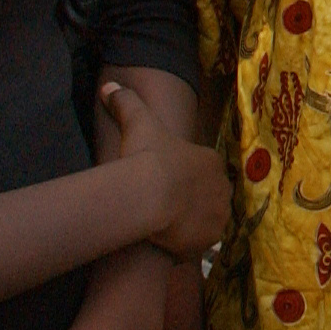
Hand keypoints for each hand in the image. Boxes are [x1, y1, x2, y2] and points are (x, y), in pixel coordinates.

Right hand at [102, 82, 228, 260]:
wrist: (150, 194)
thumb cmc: (148, 156)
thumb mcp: (138, 122)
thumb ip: (126, 102)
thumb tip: (108, 86)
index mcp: (210, 160)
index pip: (204, 169)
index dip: (186, 176)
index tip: (166, 183)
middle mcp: (222, 187)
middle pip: (209, 195)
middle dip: (192, 201)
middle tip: (166, 207)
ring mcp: (218, 215)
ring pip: (207, 219)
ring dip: (192, 222)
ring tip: (167, 227)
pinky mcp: (210, 239)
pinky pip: (201, 243)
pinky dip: (188, 243)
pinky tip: (169, 243)